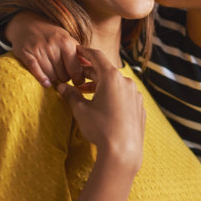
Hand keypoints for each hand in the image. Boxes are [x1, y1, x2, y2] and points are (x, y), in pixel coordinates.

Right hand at [6, 11, 83, 86]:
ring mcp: (38, 50)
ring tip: (54, 75)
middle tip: (64, 76)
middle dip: (65, 78)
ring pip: (51, 76)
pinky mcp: (26, 54)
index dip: (78, 78)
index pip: (75, 68)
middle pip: (63, 75)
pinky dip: (42, 79)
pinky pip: (36, 71)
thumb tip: (90, 66)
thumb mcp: (67, 39)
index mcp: (66, 42)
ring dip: (54, 79)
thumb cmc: (51, 34)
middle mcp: (53, 46)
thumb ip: (79, 53)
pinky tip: (46, 83)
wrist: (27, 23)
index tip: (78, 82)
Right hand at [56, 46, 144, 172]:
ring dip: (101, 85)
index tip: (78, 50)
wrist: (123, 151)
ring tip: (86, 92)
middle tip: (76, 75)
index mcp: (112, 77)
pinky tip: (103, 105)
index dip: (86, 52)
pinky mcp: (139, 107)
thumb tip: (61, 87)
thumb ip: (71, 95)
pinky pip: (124, 96)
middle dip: (90, 73)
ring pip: (116, 84)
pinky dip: (113, 96)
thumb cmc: (100, 128)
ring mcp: (135, 95)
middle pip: (106, 71)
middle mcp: (126, 82)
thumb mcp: (81, 110)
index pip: (97, 57)